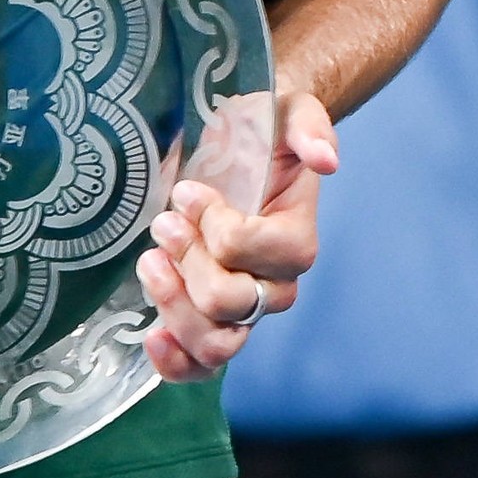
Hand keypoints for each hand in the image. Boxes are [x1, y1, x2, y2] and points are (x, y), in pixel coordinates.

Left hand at [141, 92, 337, 380]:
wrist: (237, 150)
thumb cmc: (260, 132)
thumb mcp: (286, 112)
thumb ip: (309, 128)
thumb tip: (326, 160)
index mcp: (296, 237)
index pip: (254, 251)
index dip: (214, 224)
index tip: (188, 191)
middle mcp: (275, 284)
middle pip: (230, 302)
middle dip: (188, 261)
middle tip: (164, 222)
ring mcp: (244, 309)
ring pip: (217, 341)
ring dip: (174, 305)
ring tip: (150, 263)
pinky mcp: (211, 322)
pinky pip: (203, 364)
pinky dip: (176, 363)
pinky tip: (152, 337)